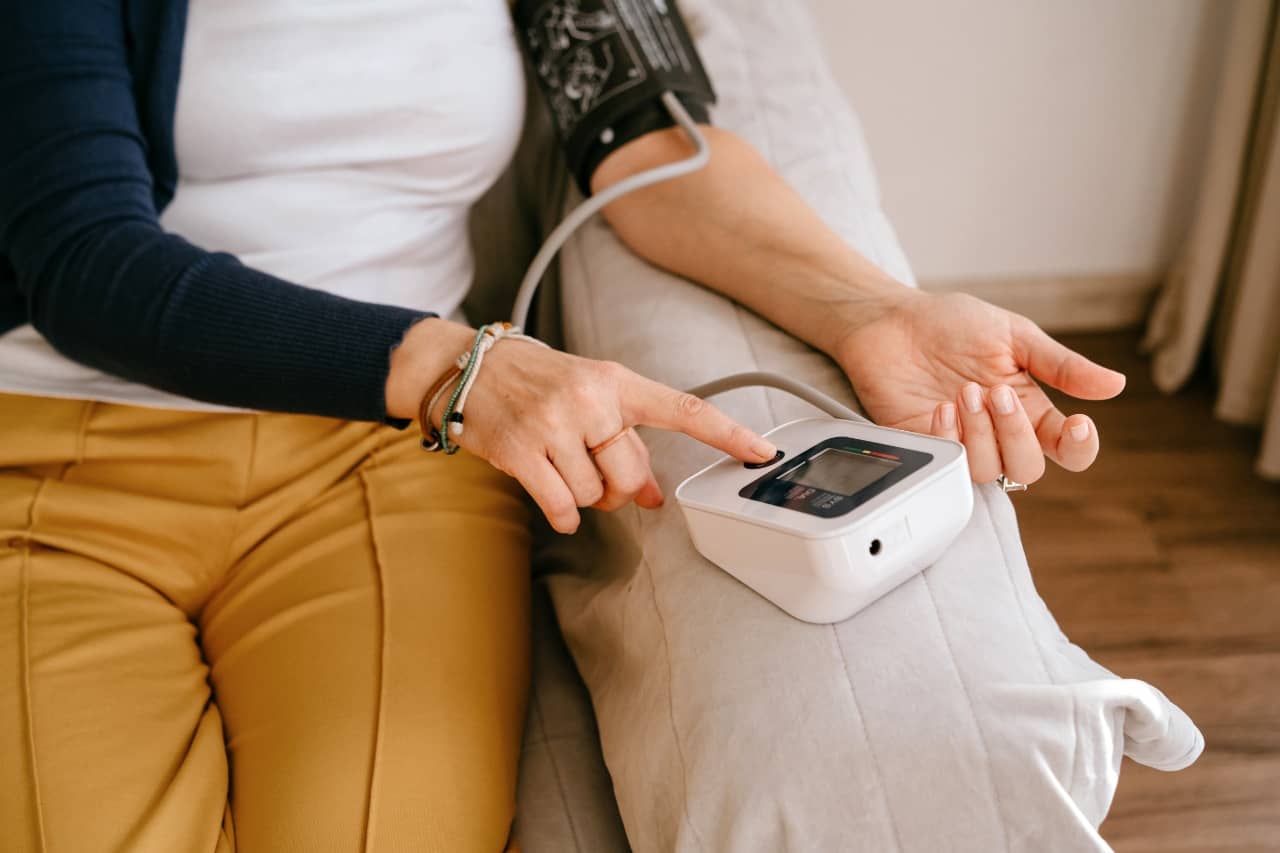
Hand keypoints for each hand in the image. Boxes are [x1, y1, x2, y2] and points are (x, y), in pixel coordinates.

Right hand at [387, 319, 777, 532]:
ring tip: (560, 468)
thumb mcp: (587, 398)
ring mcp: (553, 424)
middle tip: (596, 474)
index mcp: (614, 380)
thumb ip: (624, 440)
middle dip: (617, 487)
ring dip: (582, 496)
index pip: (682, 408)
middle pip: (630, 475)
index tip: (763, 451)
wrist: (465, 367)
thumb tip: (654, 495)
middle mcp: (588, 399)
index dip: (727, 433)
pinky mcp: (520, 450)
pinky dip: (563, 515)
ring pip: (593, 494)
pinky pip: (561, 507)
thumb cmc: (535, 382)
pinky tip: (556, 503)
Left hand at [832, 290, 1125, 484]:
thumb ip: (1060, 365)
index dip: (1079, 448)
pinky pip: (948, 466)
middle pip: (1028, 467)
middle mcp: (997, 432)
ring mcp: (962, 442)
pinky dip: (949, 437)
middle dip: (1015, 432)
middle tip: (993, 391)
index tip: (1078, 425)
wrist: (891, 320)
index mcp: (1027, 406)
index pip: (1066, 447)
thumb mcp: (1013, 335)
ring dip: (981, 434)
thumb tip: (1115, 384)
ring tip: (963, 393)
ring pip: (989, 471)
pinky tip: (940, 407)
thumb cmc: (950, 324)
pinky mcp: (926, 448)